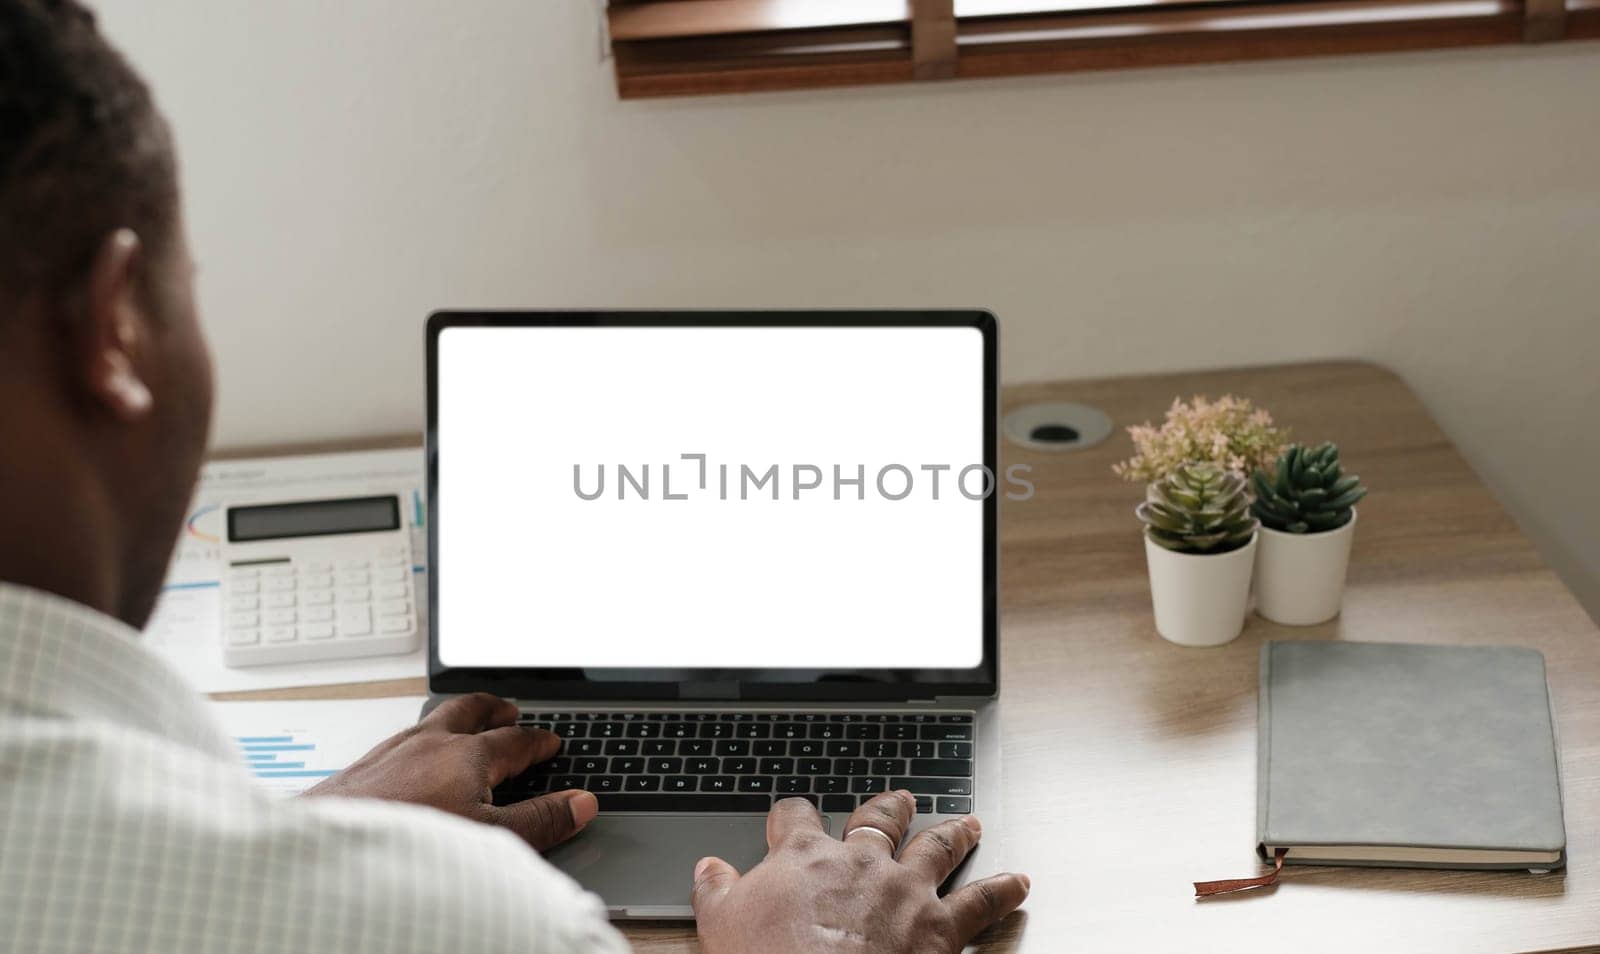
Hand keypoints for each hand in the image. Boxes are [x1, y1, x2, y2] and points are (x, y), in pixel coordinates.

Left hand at [303, 692, 597, 850]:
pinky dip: (420, 738)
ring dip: (455, 717)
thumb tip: (581, 803)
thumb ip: (540, 821)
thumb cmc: (409, 843)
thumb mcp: (492, 839)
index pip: (516, 740)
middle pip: (469, 710)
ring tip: (464, 724)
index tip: (551, 743)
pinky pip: (401, 739)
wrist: (328, 849)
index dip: (538, 742)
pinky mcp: (362, 768)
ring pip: (432, 719)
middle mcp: (430, 742)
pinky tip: (412, 757)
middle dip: (493, 708)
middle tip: (508, 710)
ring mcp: (392, 751)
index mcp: (469, 754)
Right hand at [692, 791, 1029, 953]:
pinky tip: (1018, 882)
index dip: (792, 812)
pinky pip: (980, 902)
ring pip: (936, 848)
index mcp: (805, 856)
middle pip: (878, 819)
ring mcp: (905, 890)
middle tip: (901, 799)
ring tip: (970, 822)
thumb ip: (714, 890)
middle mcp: (861, 861)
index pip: (796, 815)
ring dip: (955, 833)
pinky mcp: (940, 928)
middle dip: (889, 807)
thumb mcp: (721, 926)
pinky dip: (1002, 890)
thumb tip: (707, 868)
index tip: (791, 812)